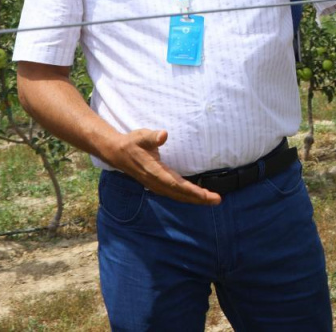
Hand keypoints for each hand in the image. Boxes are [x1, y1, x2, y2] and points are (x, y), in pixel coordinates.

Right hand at [105, 128, 220, 204]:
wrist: (117, 153)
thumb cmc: (132, 143)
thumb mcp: (142, 136)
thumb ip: (153, 137)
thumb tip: (164, 134)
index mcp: (156, 172)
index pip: (177, 185)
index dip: (193, 191)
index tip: (207, 195)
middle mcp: (157, 182)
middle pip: (181, 194)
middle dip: (199, 198)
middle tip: (217, 200)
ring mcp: (156, 186)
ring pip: (178, 196)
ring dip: (195, 200)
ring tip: (212, 200)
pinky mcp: (157, 185)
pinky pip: (175, 194)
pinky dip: (187, 196)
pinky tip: (197, 196)